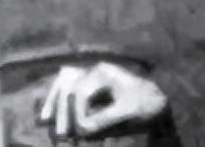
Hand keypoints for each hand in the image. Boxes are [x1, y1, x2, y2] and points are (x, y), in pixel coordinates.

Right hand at [36, 62, 167, 139]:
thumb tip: (82, 129)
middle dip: (61, 110)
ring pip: (63, 84)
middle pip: (68, 85)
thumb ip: (105, 120)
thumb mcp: (129, 113)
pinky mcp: (90, 85)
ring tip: (45, 121)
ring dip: (54, 103)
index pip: (81, 91)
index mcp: (105, 72)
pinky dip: (57, 100)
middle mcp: (95, 70)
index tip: (82, 131)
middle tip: (60, 135)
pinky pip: (66, 88)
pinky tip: (48, 114)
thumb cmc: (147, 104)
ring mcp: (91, 75)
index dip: (77, 113)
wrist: (158, 99)